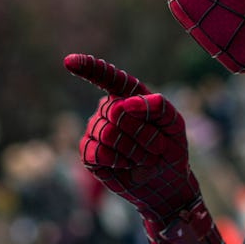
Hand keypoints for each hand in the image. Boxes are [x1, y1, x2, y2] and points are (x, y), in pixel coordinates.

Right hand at [63, 53, 198, 222]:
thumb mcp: (175, 124)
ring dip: (133, 151)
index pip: (107, 77)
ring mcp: (95, 130)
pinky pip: (96, 153)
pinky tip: (125, 165)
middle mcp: (108, 109)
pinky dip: (117, 161)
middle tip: (156, 147)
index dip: (89, 68)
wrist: (165, 182)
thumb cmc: (170, 147)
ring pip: (107, 134)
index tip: (69, 62)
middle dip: (142, 134)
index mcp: (128, 95)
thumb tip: (126, 104)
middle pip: (116, 113)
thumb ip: (158, 106)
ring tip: (143, 157)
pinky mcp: (88, 153)